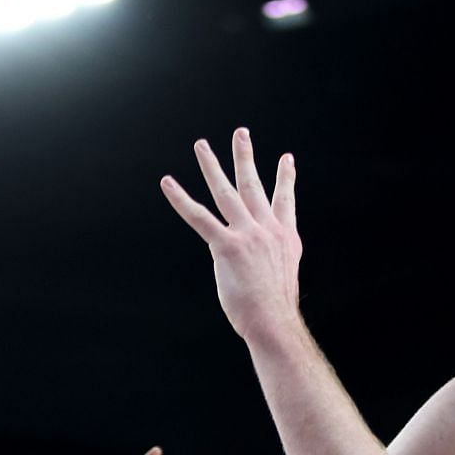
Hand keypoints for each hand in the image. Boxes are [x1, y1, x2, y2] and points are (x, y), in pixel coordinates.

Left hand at [161, 128, 301, 345]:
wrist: (274, 320)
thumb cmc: (275, 310)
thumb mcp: (282, 279)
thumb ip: (272, 263)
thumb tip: (261, 268)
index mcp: (285, 238)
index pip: (285, 201)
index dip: (286, 179)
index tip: (287, 159)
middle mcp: (267, 229)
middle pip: (254, 186)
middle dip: (245, 157)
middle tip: (241, 133)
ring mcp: (247, 235)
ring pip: (226, 192)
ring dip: (212, 165)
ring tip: (202, 145)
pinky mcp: (227, 246)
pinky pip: (199, 216)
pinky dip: (181, 199)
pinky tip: (168, 183)